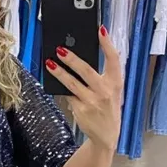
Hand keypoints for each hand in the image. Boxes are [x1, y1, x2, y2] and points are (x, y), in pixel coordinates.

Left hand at [45, 26, 122, 152]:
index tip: (100, 31)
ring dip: (60, 73)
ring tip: (50, 64)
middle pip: (86, 71)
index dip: (107, 44)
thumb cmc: (108, 108)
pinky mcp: (81, 110)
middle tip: (60, 50)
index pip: (114, 59)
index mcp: (116, 82)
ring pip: (72, 84)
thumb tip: (87, 58)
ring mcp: (92, 102)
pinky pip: (68, 95)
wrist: (106, 135)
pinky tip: (54, 82)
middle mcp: (105, 91)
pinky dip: (62, 89)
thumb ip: (105, 75)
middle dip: (72, 59)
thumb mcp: (113, 91)